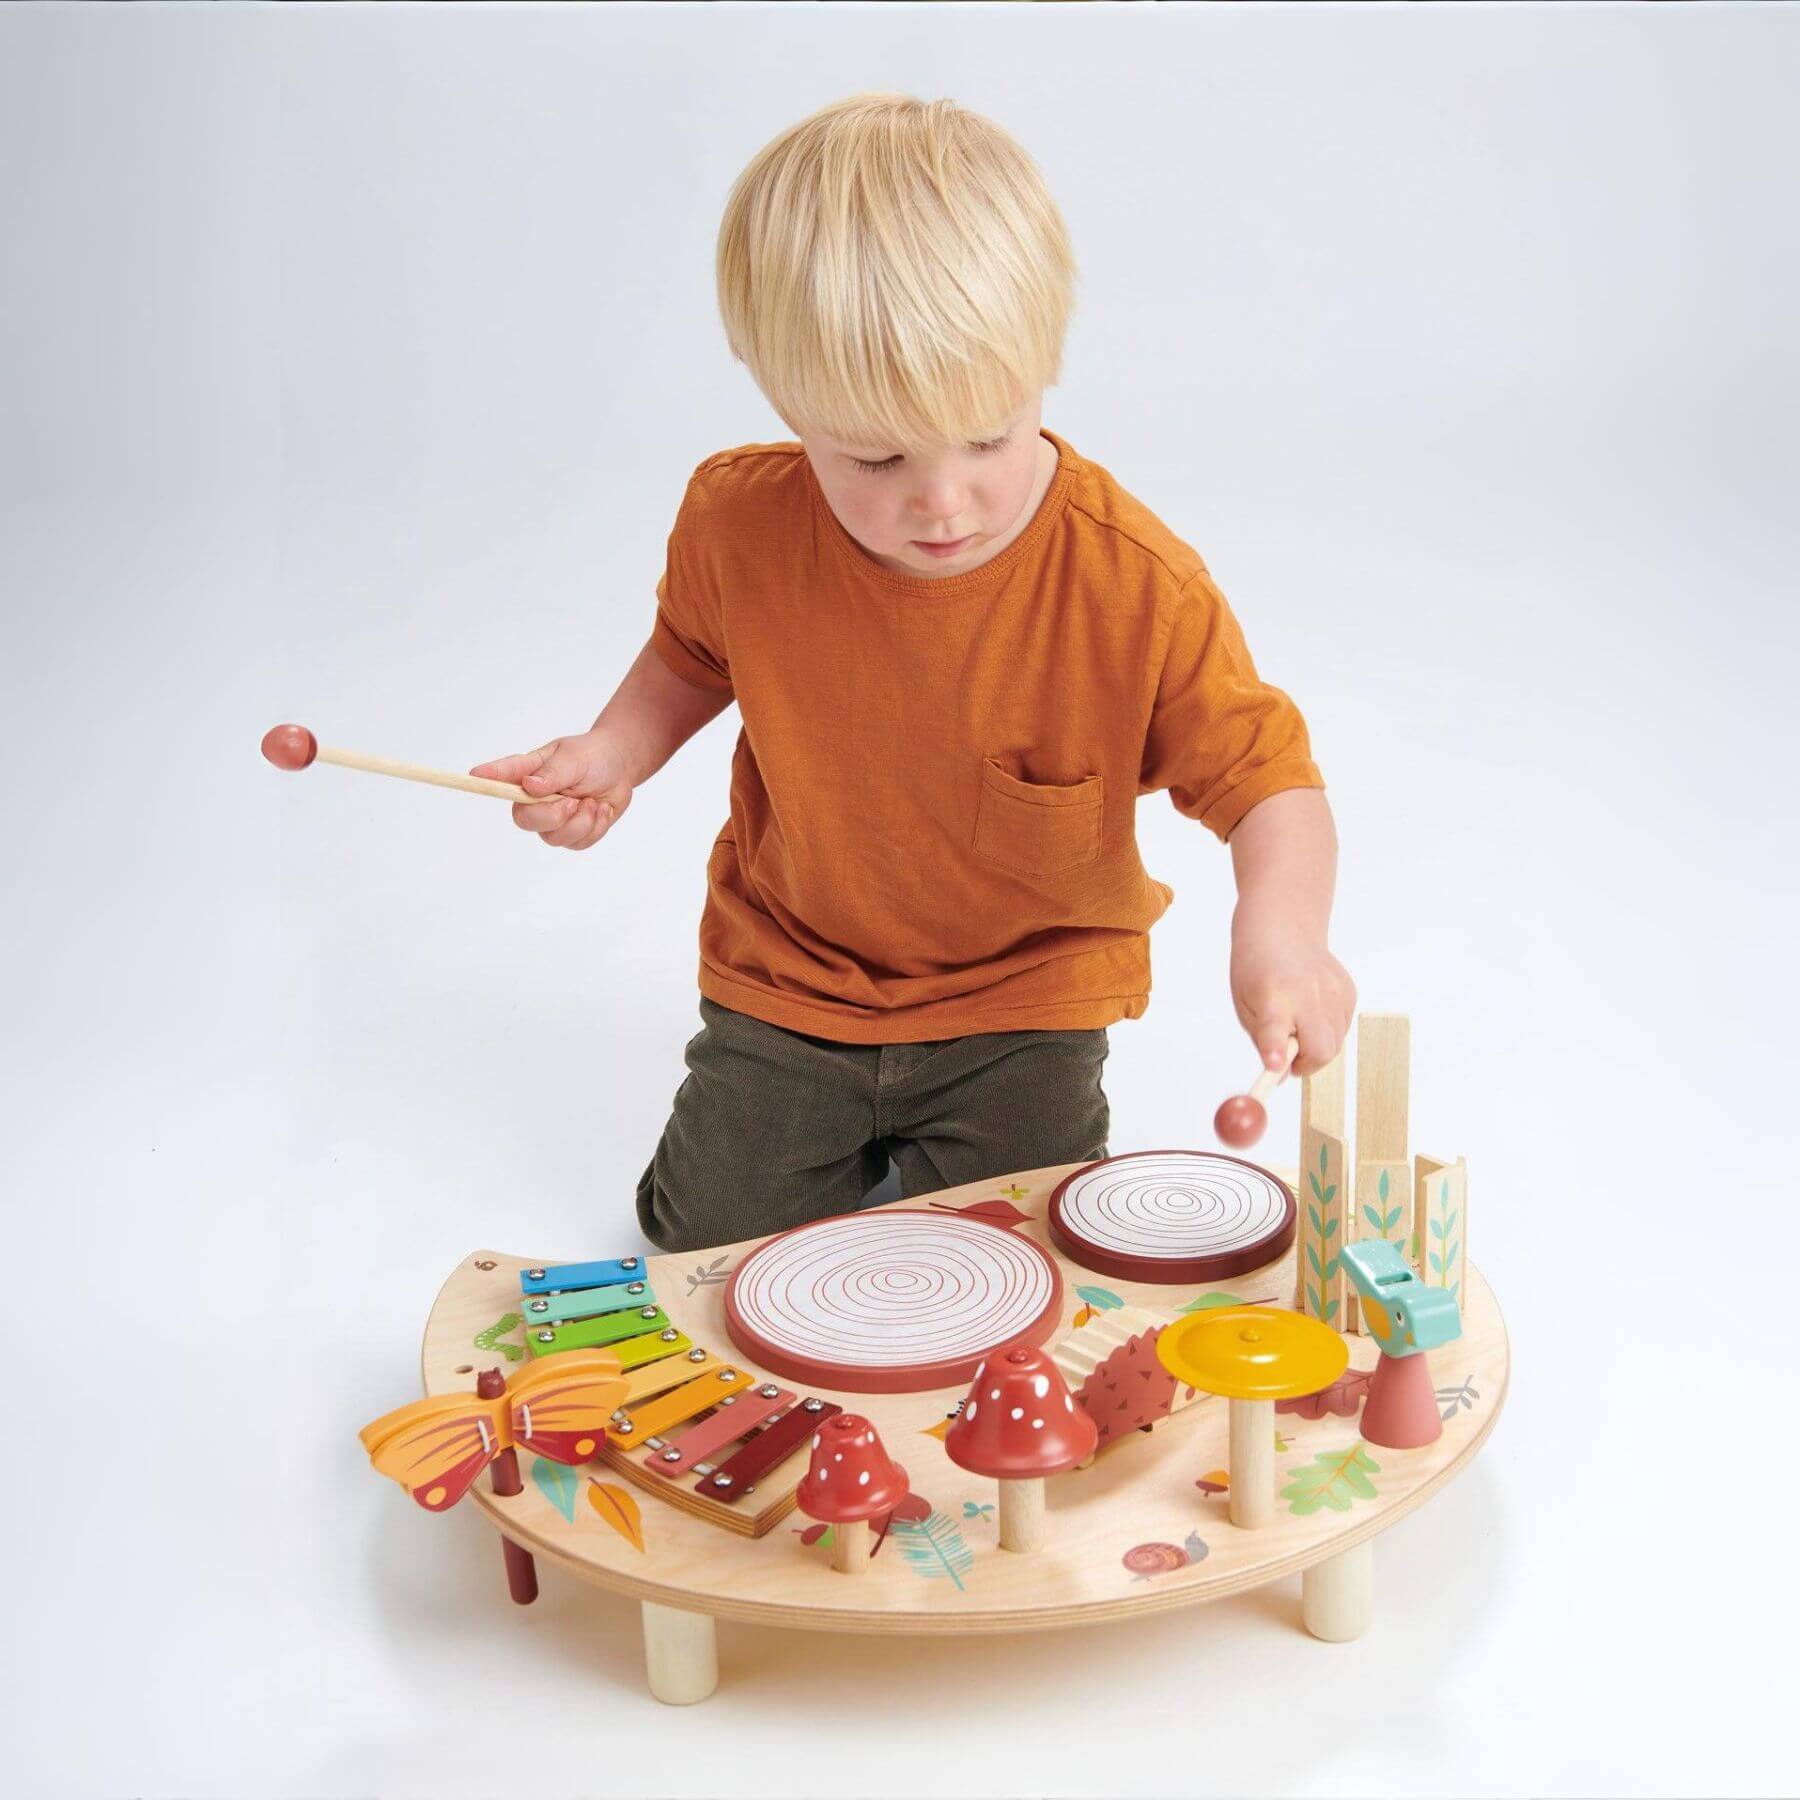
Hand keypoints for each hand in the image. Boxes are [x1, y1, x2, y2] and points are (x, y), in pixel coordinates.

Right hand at [469, 729, 633, 850]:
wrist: (618, 769)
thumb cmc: (591, 757)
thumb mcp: (574, 759)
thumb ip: (553, 773)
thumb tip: (530, 786)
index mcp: (527, 775)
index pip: (501, 779)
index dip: (487, 780)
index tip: (473, 775)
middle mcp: (533, 800)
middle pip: (525, 821)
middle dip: (553, 816)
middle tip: (574, 800)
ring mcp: (551, 820)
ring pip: (555, 837)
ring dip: (582, 821)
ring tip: (593, 801)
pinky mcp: (570, 835)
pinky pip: (578, 843)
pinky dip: (595, 827)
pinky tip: (600, 810)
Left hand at [1229, 927, 1355, 1078]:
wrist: (1284, 929)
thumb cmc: (1258, 970)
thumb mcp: (1245, 1005)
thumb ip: (1262, 1041)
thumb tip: (1281, 1075)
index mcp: (1273, 997)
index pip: (1275, 1029)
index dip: (1276, 1050)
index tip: (1275, 1066)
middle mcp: (1308, 994)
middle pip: (1320, 1050)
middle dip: (1306, 1065)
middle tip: (1289, 1057)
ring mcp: (1334, 992)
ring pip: (1335, 1044)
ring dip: (1316, 1047)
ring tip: (1297, 1023)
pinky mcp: (1349, 992)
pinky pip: (1343, 1028)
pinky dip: (1327, 1030)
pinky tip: (1311, 1008)